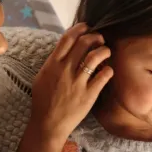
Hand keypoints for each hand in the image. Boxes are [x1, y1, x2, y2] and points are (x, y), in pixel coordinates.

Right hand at [31, 23, 113, 141]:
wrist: (48, 124)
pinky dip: (108, 70)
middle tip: (100, 39)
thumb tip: (64, 50)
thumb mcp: (42, 77)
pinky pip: (102, 77)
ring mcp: (77, 83)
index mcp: (53, 64)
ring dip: (104, 50)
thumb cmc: (43, 102)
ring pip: (94, 57)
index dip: (79, 29)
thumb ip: (53, 62)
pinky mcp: (88, 95)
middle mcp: (65, 71)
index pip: (67, 38)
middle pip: (83, 43)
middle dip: (95, 37)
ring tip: (107, 51)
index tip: (87, 27)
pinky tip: (109, 70)